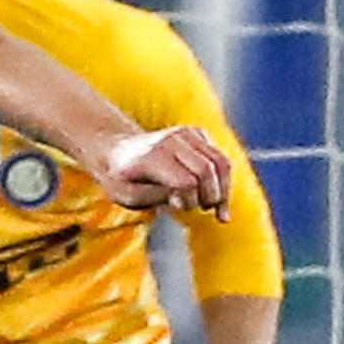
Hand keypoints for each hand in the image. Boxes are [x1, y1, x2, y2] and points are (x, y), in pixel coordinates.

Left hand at [91, 125, 231, 213]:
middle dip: (209, 197)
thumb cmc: (122, 178)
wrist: (118, 150)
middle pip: (208, 171)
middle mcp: (173, 139)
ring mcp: (188, 133)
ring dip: (222, 191)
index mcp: (153, 155)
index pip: (188, 182)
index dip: (189, 201)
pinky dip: (225, 181)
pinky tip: (216, 201)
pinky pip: (222, 159)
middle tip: (199, 209)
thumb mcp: (127, 196)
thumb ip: (154, 197)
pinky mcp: (199, 134)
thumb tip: (184, 195)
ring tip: (212, 209)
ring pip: (222, 163)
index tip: (176, 205)